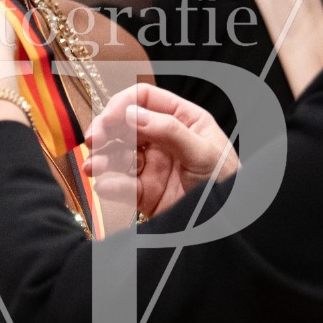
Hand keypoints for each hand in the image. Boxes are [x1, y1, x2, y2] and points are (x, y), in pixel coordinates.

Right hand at [83, 83, 239, 219]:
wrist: (230, 223)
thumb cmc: (227, 182)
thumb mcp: (203, 151)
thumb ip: (169, 130)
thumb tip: (132, 113)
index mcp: (182, 119)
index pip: (144, 99)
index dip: (122, 105)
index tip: (108, 119)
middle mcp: (163, 139)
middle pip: (124, 125)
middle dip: (105, 131)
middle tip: (92, 141)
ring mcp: (152, 165)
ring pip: (118, 155)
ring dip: (102, 158)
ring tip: (93, 167)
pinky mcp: (145, 192)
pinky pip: (121, 184)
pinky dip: (109, 184)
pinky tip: (105, 186)